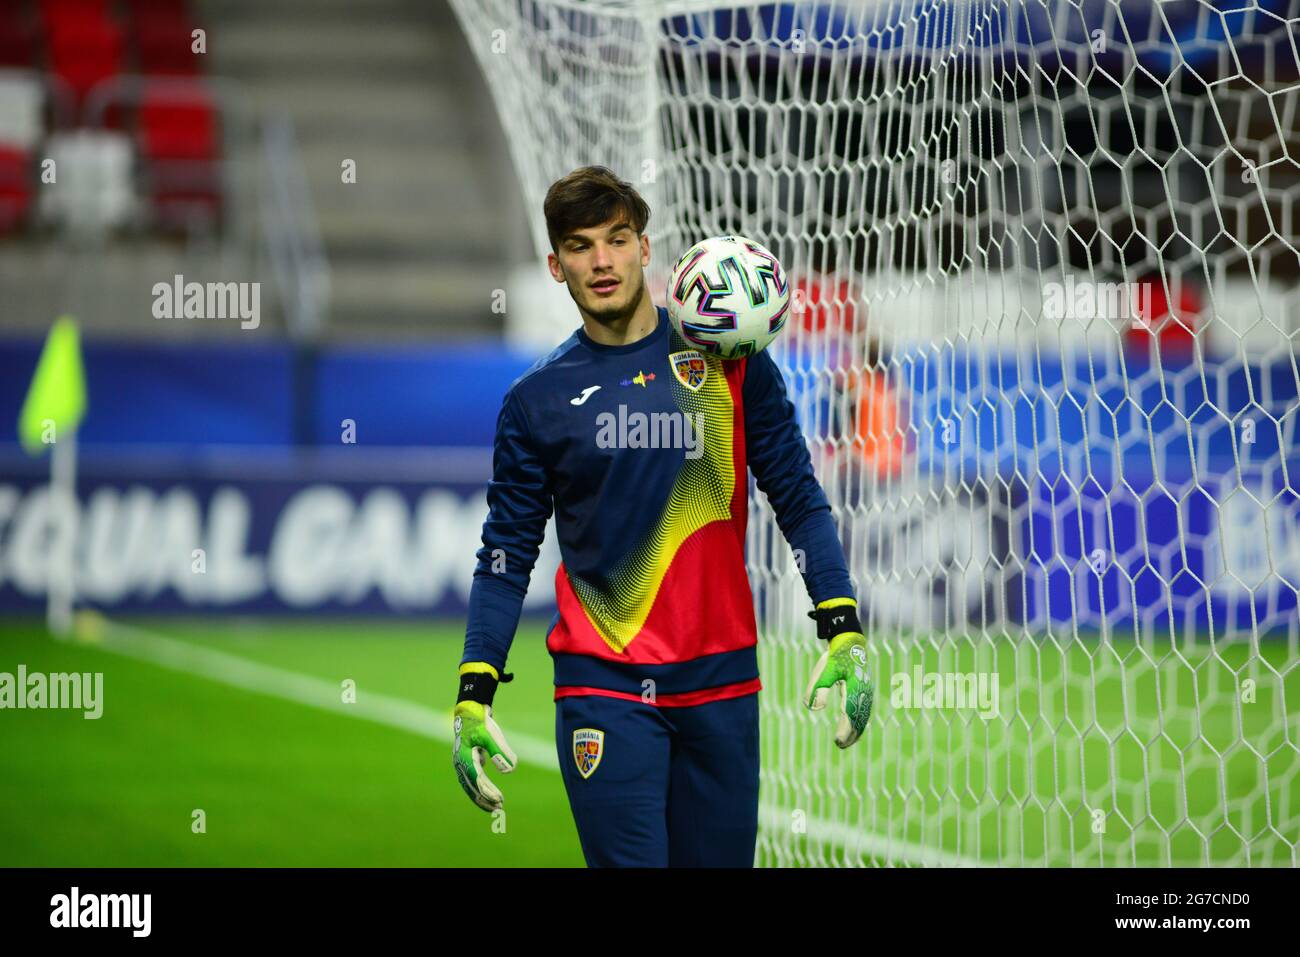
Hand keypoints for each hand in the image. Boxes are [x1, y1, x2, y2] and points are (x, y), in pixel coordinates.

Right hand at [452, 664, 516, 811]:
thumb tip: (511, 770)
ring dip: (482, 797)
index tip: (500, 799)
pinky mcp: (466, 761)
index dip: (488, 792)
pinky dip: (480, 789)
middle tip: (500, 808)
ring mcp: (461, 763)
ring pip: (470, 786)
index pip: (477, 780)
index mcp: (464, 757)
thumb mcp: (492, 733)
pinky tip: (490, 793)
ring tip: (496, 806)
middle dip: (485, 799)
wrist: (469, 710)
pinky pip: (472, 780)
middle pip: (472, 787)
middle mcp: (460, 763)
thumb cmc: (480, 721)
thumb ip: (500, 751)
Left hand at [804, 601, 873, 747]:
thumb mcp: (823, 671)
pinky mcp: (865, 690)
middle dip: (851, 734)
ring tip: (846, 742)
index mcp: (854, 688)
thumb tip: (814, 709)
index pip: (850, 714)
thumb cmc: (835, 657)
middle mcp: (863, 692)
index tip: (837, 741)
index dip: (845, 730)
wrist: (849, 643)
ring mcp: (866, 691)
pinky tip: (853, 727)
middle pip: (860, 718)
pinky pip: (865, 710)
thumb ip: (817, 689)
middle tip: (840, 745)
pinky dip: (860, 722)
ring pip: (864, 716)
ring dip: (856, 730)